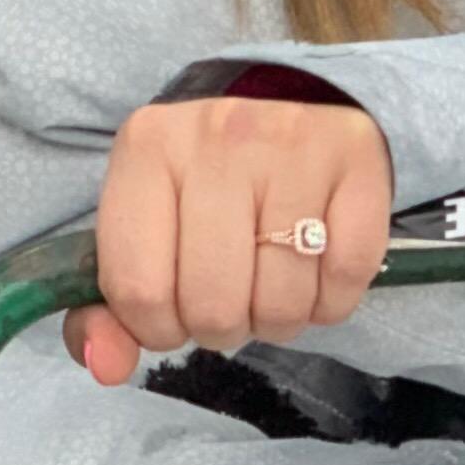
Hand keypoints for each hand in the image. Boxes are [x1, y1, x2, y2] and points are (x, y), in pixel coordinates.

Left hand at [64, 94, 392, 386]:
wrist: (289, 97)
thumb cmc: (201, 179)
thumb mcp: (139, 223)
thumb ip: (106, 306)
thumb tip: (105, 366)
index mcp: (147, 148)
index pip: (138, 289)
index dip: (154, 329)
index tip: (170, 316)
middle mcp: (218, 138)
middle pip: (212, 306)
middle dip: (218, 327)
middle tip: (226, 298)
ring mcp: (293, 147)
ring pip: (281, 304)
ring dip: (274, 320)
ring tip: (266, 284)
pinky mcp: (359, 162)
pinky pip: (343, 283)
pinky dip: (327, 302)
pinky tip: (311, 271)